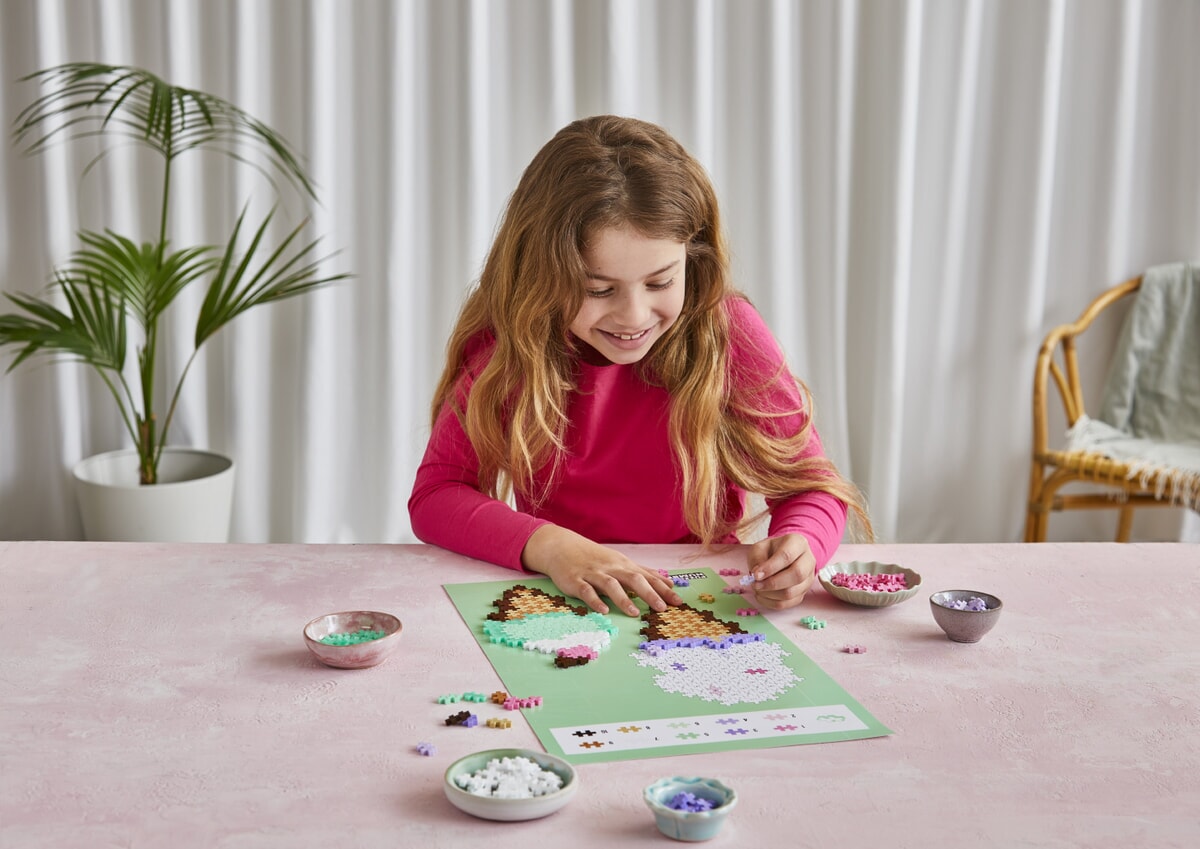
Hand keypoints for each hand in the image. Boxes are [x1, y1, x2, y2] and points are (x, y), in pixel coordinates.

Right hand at [520, 524, 682, 615]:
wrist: (561, 546)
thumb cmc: (594, 557)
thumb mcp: (621, 562)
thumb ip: (644, 573)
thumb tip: (669, 582)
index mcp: (623, 565)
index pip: (647, 576)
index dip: (663, 589)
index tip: (678, 602)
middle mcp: (611, 568)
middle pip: (633, 579)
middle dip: (649, 593)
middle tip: (662, 608)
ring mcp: (593, 574)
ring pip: (611, 585)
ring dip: (623, 599)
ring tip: (634, 614)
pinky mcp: (576, 581)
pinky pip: (587, 591)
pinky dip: (595, 600)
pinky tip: (604, 610)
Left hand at [745, 533, 816, 609]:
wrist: (783, 556)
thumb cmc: (771, 551)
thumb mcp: (760, 548)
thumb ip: (757, 559)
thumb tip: (758, 575)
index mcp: (798, 543)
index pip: (787, 556)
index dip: (770, 567)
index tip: (756, 575)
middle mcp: (808, 560)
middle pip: (796, 575)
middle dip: (772, 583)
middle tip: (755, 585)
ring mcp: (809, 578)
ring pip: (792, 592)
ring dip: (770, 594)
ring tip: (757, 589)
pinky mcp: (804, 592)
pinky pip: (790, 603)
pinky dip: (773, 603)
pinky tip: (762, 596)